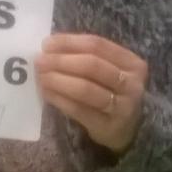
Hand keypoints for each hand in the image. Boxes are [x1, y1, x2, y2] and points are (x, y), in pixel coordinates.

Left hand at [36, 33, 147, 153]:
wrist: (126, 129)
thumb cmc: (110, 91)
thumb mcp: (107, 70)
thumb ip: (83, 55)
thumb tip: (49, 45)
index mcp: (132, 63)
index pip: (97, 45)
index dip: (68, 42)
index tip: (46, 44)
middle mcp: (132, 84)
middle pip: (91, 65)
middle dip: (60, 61)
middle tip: (39, 61)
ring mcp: (123, 107)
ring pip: (85, 88)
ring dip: (57, 80)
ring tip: (40, 77)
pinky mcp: (108, 126)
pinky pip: (78, 109)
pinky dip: (59, 99)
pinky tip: (46, 93)